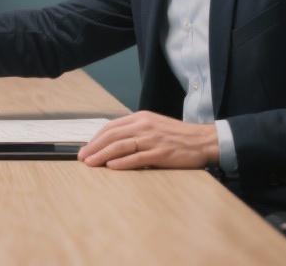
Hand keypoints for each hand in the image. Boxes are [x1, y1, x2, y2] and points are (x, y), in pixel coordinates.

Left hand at [76, 111, 218, 169]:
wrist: (204, 141)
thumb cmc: (178, 136)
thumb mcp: (153, 126)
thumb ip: (135, 132)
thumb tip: (113, 143)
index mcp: (140, 118)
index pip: (111, 127)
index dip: (95, 138)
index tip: (85, 148)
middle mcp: (144, 126)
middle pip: (112, 136)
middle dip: (93, 147)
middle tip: (81, 157)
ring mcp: (152, 139)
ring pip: (120, 146)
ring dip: (102, 155)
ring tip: (90, 163)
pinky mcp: (161, 152)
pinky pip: (137, 157)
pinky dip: (122, 162)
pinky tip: (111, 166)